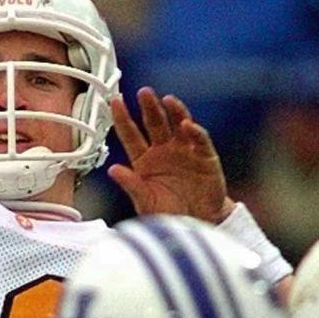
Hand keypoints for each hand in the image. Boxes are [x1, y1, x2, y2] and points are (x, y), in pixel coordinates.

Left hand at [109, 88, 233, 223]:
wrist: (197, 225)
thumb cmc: (169, 213)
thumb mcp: (145, 201)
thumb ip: (131, 185)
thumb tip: (113, 170)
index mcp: (144, 160)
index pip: (131, 134)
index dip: (123, 118)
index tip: (115, 101)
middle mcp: (164, 151)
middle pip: (155, 123)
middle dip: (149, 107)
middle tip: (144, 92)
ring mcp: (185, 152)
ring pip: (178, 125)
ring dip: (174, 111)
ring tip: (167, 100)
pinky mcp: (205, 158)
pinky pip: (200, 141)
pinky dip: (195, 132)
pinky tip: (188, 125)